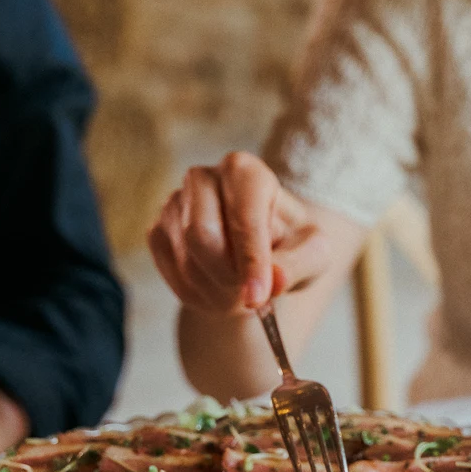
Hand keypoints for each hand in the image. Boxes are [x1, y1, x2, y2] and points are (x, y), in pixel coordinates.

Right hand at [147, 151, 329, 315]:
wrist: (262, 249)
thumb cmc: (291, 244)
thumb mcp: (313, 254)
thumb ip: (298, 265)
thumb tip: (274, 281)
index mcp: (244, 171)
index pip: (243, 216)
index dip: (251, 261)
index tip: (258, 298)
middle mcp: (202, 178)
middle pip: (201, 235)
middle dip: (228, 278)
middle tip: (252, 300)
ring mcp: (173, 203)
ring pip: (185, 260)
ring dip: (216, 293)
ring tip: (242, 296)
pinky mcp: (157, 231)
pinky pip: (171, 273)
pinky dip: (198, 295)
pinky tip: (219, 292)